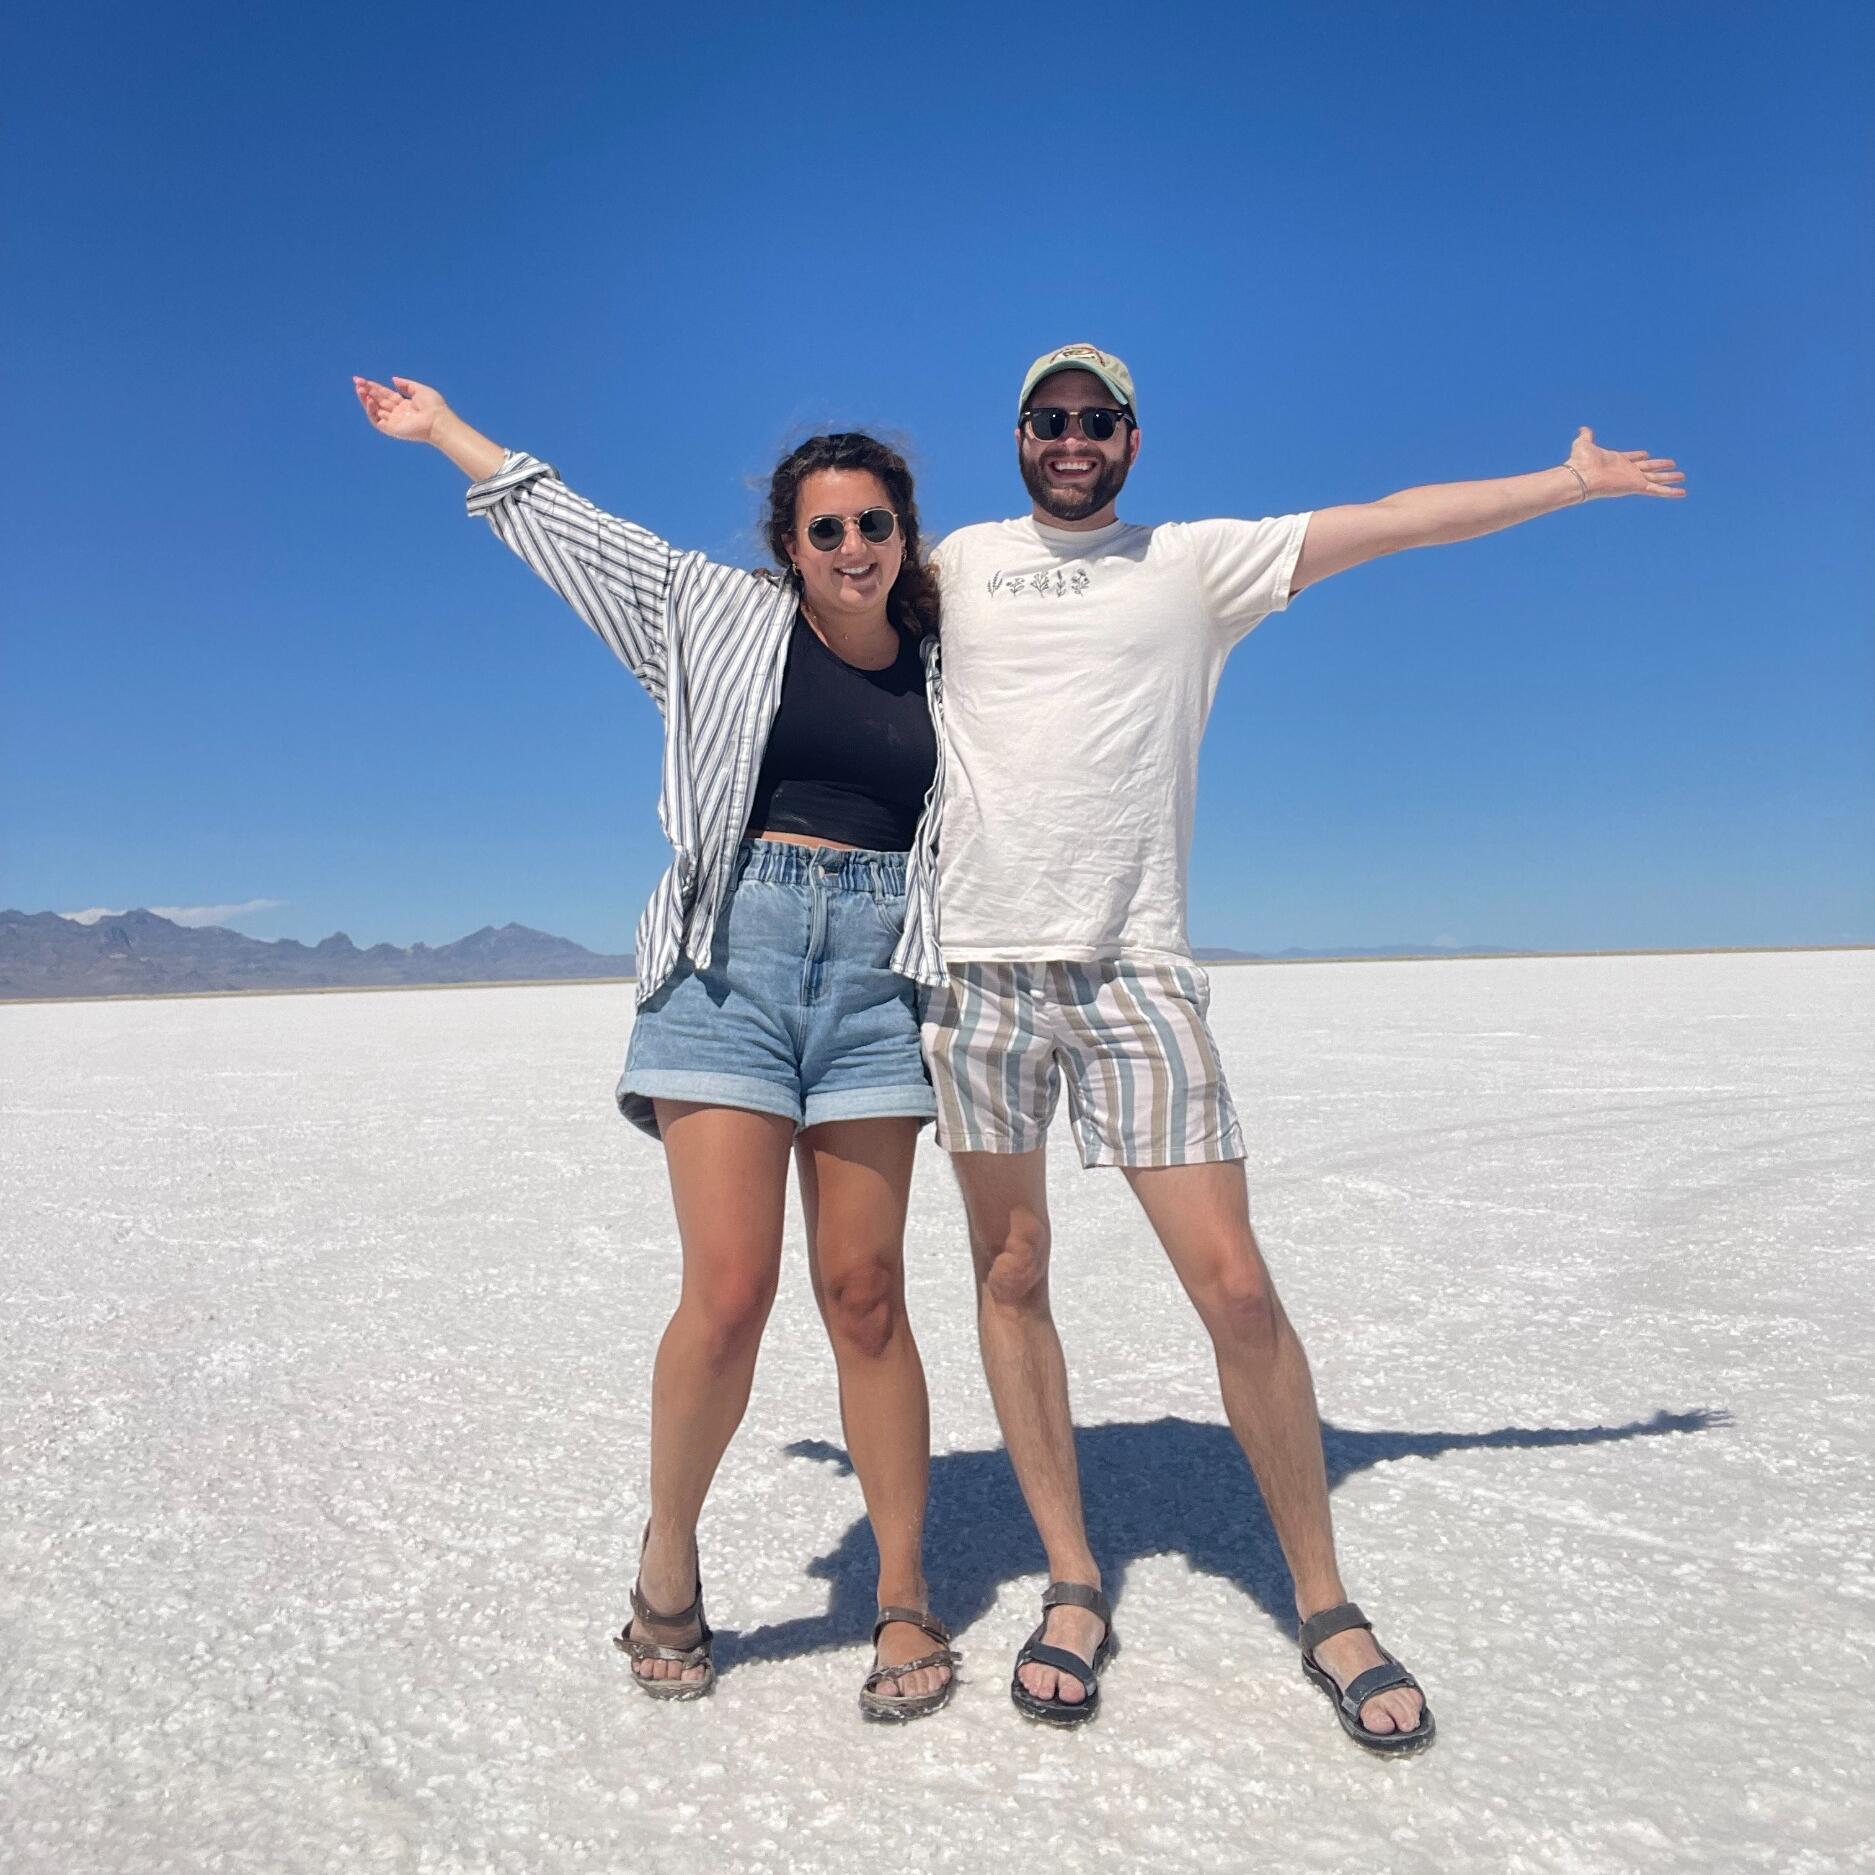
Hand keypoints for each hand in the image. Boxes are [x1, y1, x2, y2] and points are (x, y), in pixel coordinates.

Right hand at [353, 374, 447, 442]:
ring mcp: (394, 422)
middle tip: (357, 381)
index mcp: (405, 405)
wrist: (438, 421)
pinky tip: (369, 400)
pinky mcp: (391, 429)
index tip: (362, 380)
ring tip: (359, 388)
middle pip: (378, 400)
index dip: (374, 387)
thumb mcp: (420, 389)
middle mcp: (398, 413)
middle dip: (367, 391)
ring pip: (375, 410)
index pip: (385, 394)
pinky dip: (371, 411)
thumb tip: (392, 379)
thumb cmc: (433, 406)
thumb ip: (406, 384)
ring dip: (366, 399)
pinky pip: (377, 420)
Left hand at [1566, 425, 1685, 499]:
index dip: (1638, 456)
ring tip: (1682, 476)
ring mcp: (1633, 479)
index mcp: (1616, 460)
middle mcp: (1626, 471)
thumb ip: (1586, 436)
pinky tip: (1682, 492)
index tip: (1646, 454)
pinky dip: (1670, 491)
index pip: (1632, 458)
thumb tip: (1583, 429)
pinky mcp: (1637, 486)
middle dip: (1660, 466)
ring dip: (1670, 478)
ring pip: (1656, 478)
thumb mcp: (1584, 444)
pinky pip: (1657, 490)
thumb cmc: (1581, 462)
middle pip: (1648, 468)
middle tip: (1672, 465)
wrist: (1581, 476)